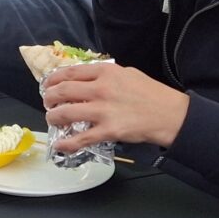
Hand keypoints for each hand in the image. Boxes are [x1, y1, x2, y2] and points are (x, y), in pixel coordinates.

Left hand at [42, 62, 189, 149]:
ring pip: (66, 113)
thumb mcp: (128, 73)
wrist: (170, 114)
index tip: (48, 85)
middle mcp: (100, 89)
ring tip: (52, 119)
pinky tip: (59, 145)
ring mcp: (103, 110)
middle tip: (48, 103)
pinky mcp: (108, 131)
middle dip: (49, 98)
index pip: (69, 73)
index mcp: (105, 72)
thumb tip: (87, 79)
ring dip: (53, 117)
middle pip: (63, 91)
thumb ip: (106, 75)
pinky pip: (81, 138)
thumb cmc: (151, 93)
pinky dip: (66, 143)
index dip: (53, 80)